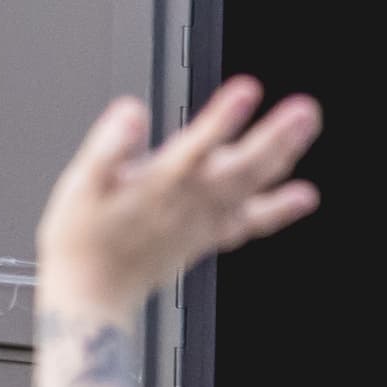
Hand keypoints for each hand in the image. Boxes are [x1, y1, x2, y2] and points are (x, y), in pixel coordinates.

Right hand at [36, 79, 322, 317]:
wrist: (92, 293)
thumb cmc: (83, 239)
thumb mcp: (79, 187)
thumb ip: (107, 147)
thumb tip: (130, 112)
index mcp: (157, 186)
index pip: (194, 147)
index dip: (221, 120)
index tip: (246, 92)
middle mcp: (188, 203)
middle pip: (240, 167)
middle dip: (274, 137)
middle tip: (305, 110)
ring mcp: (203, 222)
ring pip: (251, 188)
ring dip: (283, 157)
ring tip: (307, 127)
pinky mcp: (209, 237)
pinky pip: (250, 224)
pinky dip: (279, 210)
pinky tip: (304, 197)